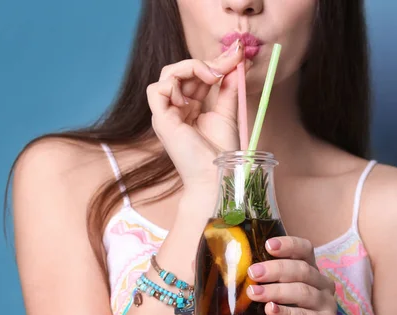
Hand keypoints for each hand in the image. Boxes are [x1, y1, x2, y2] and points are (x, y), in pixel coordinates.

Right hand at [146, 40, 247, 188]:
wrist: (216, 176)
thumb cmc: (221, 153)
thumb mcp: (228, 112)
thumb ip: (229, 88)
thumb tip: (239, 62)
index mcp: (190, 108)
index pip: (196, 76)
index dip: (215, 63)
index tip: (238, 55)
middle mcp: (176, 109)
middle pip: (182, 72)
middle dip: (207, 62)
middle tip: (231, 61)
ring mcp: (167, 115)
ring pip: (167, 76)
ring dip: (191, 68)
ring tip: (213, 77)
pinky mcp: (161, 121)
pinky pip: (157, 90)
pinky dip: (174, 84)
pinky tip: (194, 95)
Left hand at [246, 236, 338, 314]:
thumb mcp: (266, 300)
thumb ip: (252, 282)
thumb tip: (209, 266)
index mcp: (310, 272)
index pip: (304, 249)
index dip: (288, 244)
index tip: (268, 245)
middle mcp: (322, 286)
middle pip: (301, 270)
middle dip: (275, 269)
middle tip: (252, 273)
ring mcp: (327, 306)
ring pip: (303, 292)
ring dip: (276, 291)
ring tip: (253, 294)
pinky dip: (286, 313)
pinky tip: (270, 310)